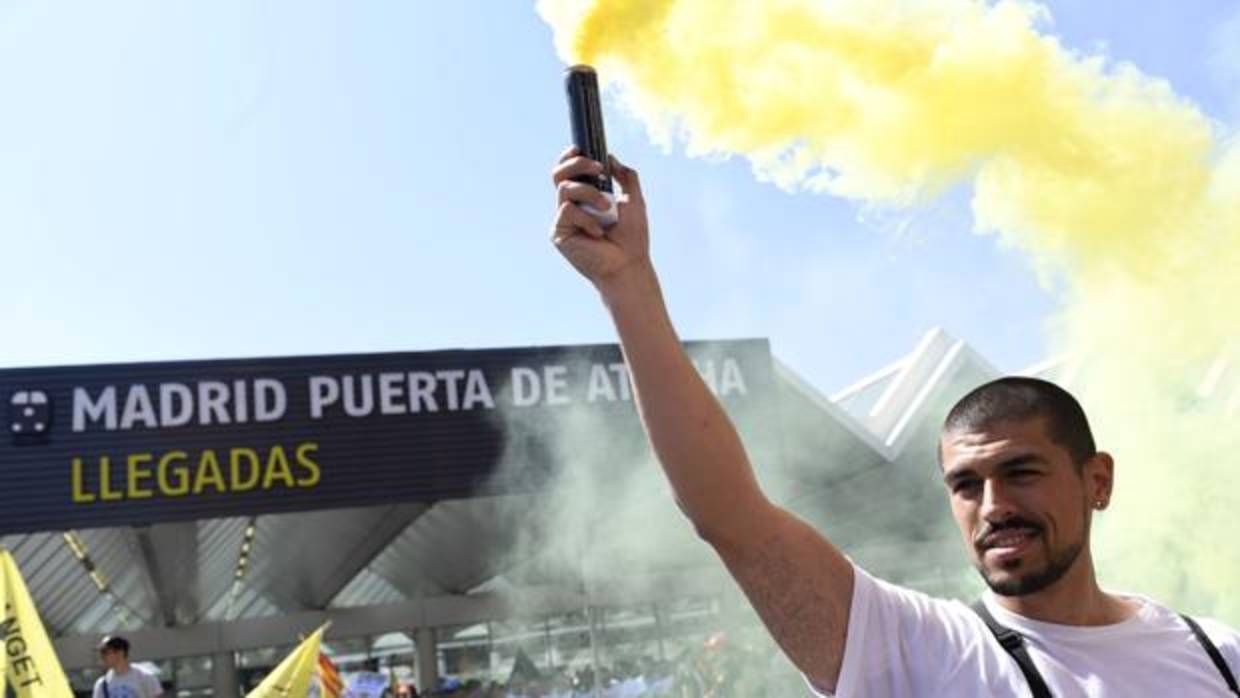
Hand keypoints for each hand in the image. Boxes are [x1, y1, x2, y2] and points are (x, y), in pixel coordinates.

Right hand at [550, 146, 649, 286]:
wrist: (629, 265)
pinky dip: (586, 217)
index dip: (569, 157)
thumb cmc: (632, 238)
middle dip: (577, 164)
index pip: (569, 172)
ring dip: (589, 193)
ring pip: (565, 189)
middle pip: (559, 174)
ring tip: (607, 208)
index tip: (580, 148)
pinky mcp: (559, 233)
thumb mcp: (634, 200)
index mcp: (585, 199)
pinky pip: (566, 211)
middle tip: (598, 169)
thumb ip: (625, 177)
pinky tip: (597, 232)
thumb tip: (611, 157)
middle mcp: (571, 207)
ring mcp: (563, 220)